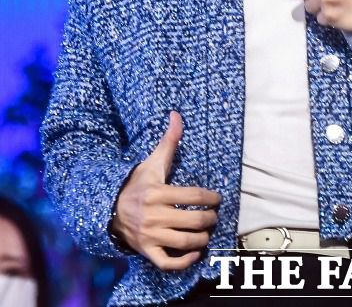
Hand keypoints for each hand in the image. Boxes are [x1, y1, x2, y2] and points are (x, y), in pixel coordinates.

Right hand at [111, 111, 220, 270]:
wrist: (109, 208)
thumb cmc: (137, 184)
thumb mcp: (152, 162)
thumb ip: (169, 140)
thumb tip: (177, 115)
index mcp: (157, 193)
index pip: (193, 196)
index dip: (211, 198)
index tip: (217, 198)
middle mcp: (153, 215)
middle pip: (192, 220)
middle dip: (209, 219)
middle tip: (214, 216)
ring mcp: (149, 236)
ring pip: (183, 242)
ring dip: (201, 239)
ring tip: (207, 233)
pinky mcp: (146, 251)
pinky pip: (167, 262)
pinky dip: (183, 261)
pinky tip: (194, 254)